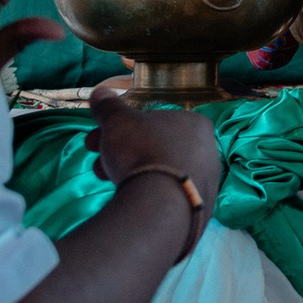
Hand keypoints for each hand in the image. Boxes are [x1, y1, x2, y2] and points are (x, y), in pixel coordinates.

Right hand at [85, 87, 223, 216]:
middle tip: (94, 162)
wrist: (160, 206)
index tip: (97, 139)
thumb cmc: (143, 152)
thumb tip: (100, 92)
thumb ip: (110, 108)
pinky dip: (146, 196)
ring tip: (103, 180)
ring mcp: (205, 182)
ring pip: (160, 173)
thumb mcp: (119, 122)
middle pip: (154, 148)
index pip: (154, 122)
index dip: (121, 129)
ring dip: (128, 172)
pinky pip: (167, 197)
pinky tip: (128, 202)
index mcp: (196, 124)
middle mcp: (208, 151)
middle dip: (120, 152)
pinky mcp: (198, 210)